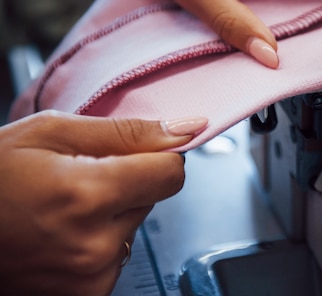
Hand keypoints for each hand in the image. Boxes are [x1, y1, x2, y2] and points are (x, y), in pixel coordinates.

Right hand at [0, 110, 206, 295]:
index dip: (159, 156)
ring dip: (112, 213)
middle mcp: (95, 243)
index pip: (171, 173)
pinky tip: (62, 232)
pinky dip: (99, 241)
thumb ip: (126, 131)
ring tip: (63, 207)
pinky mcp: (86, 294)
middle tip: (79, 177)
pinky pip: (116, 255)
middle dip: (128, 182)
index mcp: (88, 194)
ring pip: (135, 226)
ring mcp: (90, 275)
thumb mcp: (50, 133)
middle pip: (152, 198)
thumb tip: (186, 128)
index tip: (142, 150)